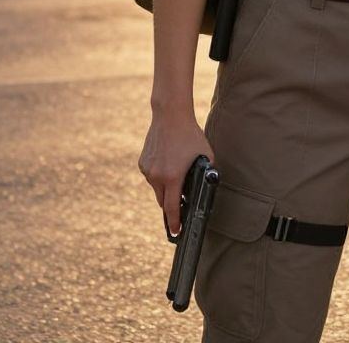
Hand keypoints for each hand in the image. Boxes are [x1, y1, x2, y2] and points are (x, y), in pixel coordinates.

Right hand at [138, 113, 214, 235]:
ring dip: (165, 186)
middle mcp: (157, 176)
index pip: (172, 208)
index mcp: (173, 177)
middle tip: (180, 203)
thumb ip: (205, 174)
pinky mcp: (143, 163)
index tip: (176, 232)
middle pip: (163, 201)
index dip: (175, 222)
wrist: (170, 116)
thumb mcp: (205, 155)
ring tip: (176, 171)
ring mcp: (148, 170)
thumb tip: (205, 187)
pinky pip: (152, 176)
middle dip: (171, 204)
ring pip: (157, 188)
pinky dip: (159, 175)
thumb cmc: (191, 135)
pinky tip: (168, 161)